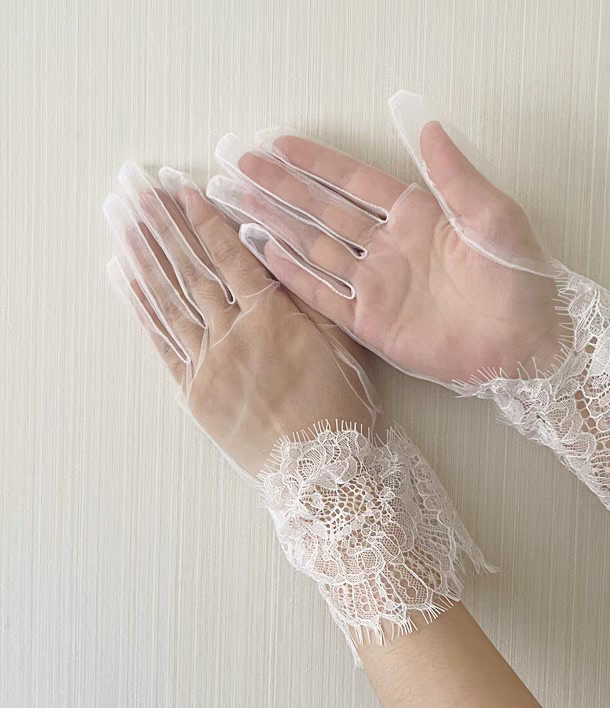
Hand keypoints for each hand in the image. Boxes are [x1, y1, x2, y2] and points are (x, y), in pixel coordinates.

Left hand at [105, 163, 376, 476]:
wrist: (320, 471)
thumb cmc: (340, 409)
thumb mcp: (342, 346)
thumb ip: (310, 299)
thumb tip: (277, 257)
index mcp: (272, 318)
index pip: (231, 257)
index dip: (206, 220)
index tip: (184, 190)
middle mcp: (233, 334)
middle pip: (192, 270)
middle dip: (163, 225)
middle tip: (136, 189)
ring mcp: (208, 363)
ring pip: (169, 300)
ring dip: (143, 257)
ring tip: (121, 222)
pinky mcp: (194, 392)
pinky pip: (161, 343)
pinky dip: (142, 310)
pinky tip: (125, 281)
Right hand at [208, 102, 563, 385]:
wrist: (522, 343)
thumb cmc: (517, 278)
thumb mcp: (491, 216)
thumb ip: (453, 176)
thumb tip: (428, 126)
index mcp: (417, 216)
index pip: (355, 182)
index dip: (317, 162)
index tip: (279, 143)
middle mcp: (389, 247)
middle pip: (325, 211)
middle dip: (283, 188)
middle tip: (242, 166)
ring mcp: (377, 285)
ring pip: (316, 249)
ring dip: (279, 226)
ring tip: (240, 203)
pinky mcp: (371, 322)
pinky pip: (325, 295)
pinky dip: (294, 276)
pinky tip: (265, 253)